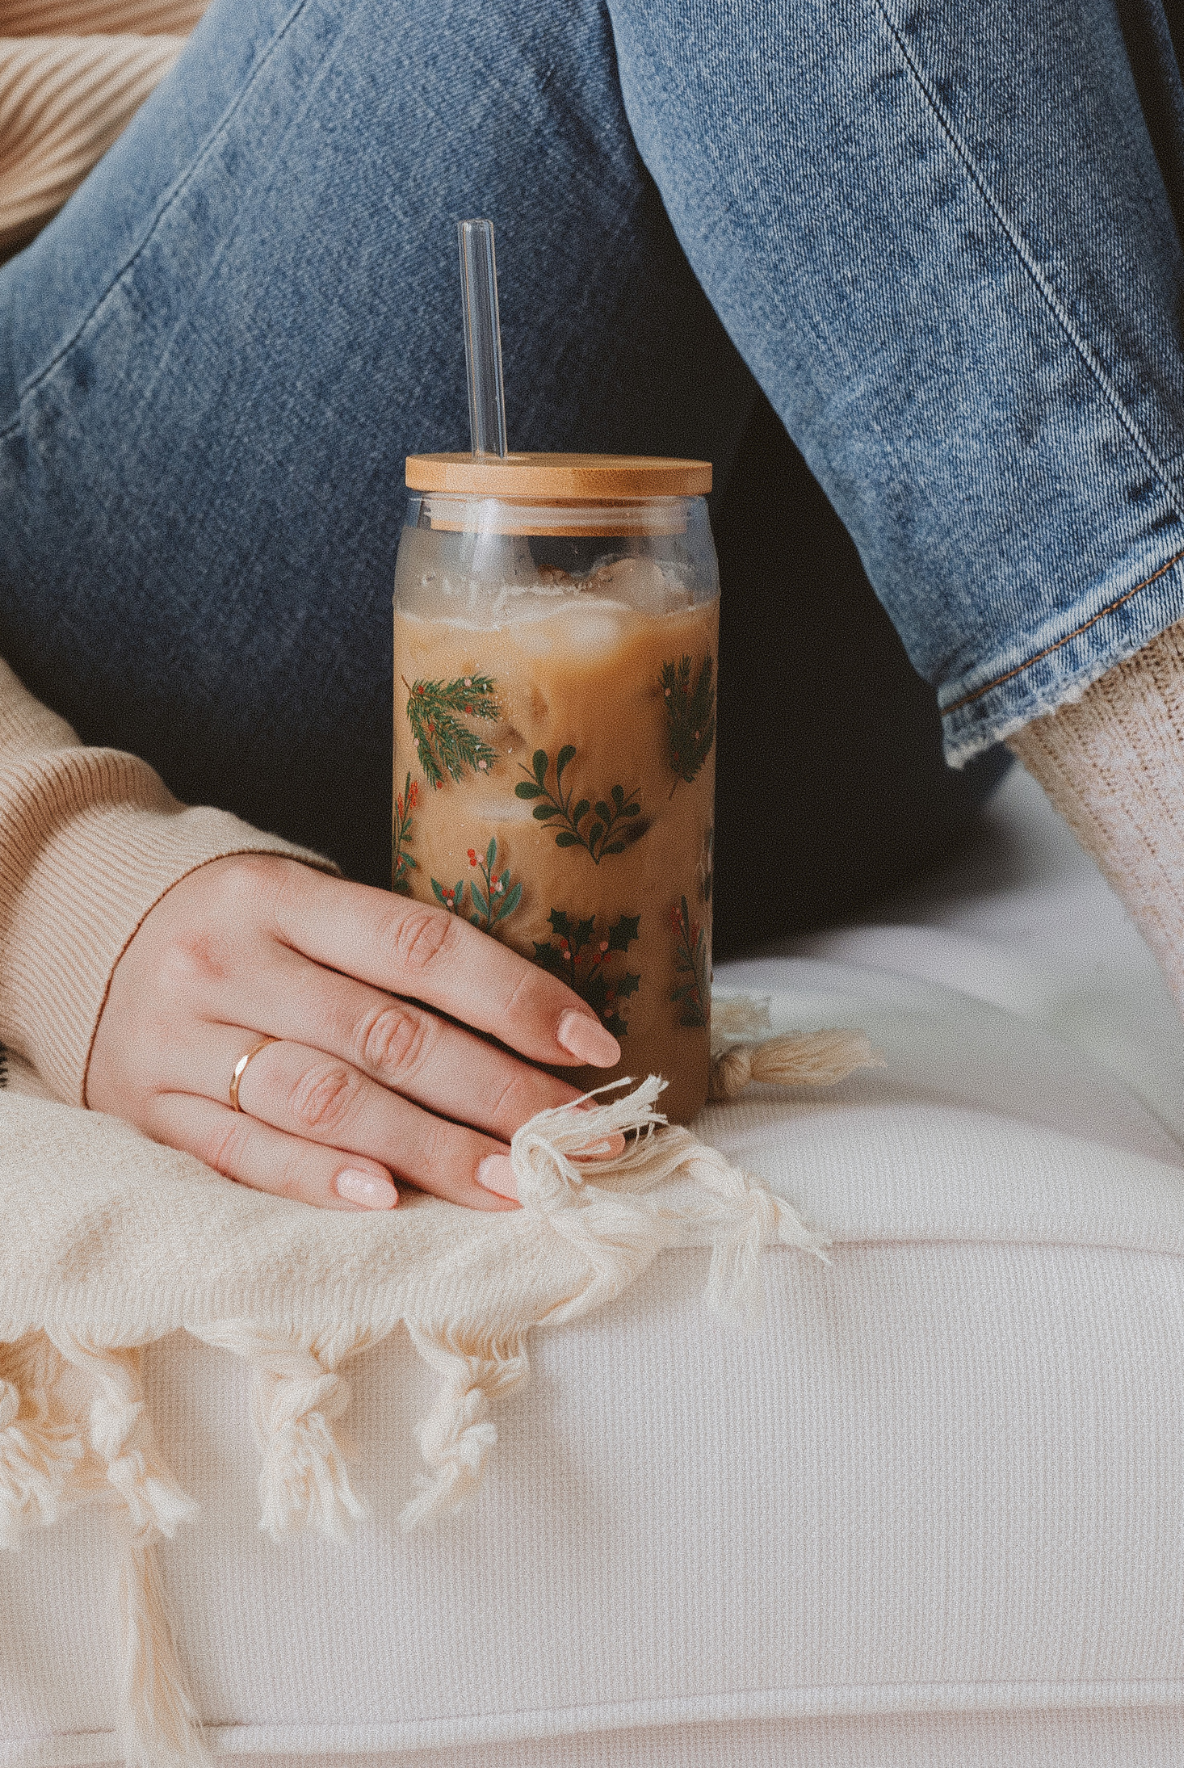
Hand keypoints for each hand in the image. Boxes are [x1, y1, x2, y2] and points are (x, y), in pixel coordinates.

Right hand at [86, 855, 621, 1212]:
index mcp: (281, 896)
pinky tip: (388, 1200)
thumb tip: (533, 1021)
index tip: (593, 1046)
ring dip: (433, 1150)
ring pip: (327, 1101)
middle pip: (388, 1036)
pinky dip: (318, 1178)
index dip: (515, 997)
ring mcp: (183, 1040)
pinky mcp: (151, 1107)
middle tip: (580, 1139)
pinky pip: (242, 1151)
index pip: (421, 947)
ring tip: (516, 1184)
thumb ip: (387, 949)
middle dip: (500, 1095)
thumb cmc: (230, 919)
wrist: (70, 923)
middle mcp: (230, 963)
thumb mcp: (298, 897)